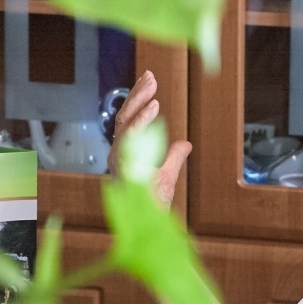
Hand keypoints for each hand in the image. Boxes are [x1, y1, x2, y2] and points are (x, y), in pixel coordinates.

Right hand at [108, 69, 191, 208]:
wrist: (149, 227)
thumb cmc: (153, 206)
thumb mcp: (167, 176)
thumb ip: (173, 157)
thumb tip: (184, 144)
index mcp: (125, 155)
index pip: (128, 122)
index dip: (136, 101)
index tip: (148, 83)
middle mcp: (118, 155)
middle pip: (123, 118)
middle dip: (136, 95)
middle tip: (150, 76)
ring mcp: (120, 161)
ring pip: (124, 124)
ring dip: (138, 102)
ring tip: (152, 86)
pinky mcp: (125, 166)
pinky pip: (131, 139)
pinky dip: (141, 121)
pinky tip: (153, 107)